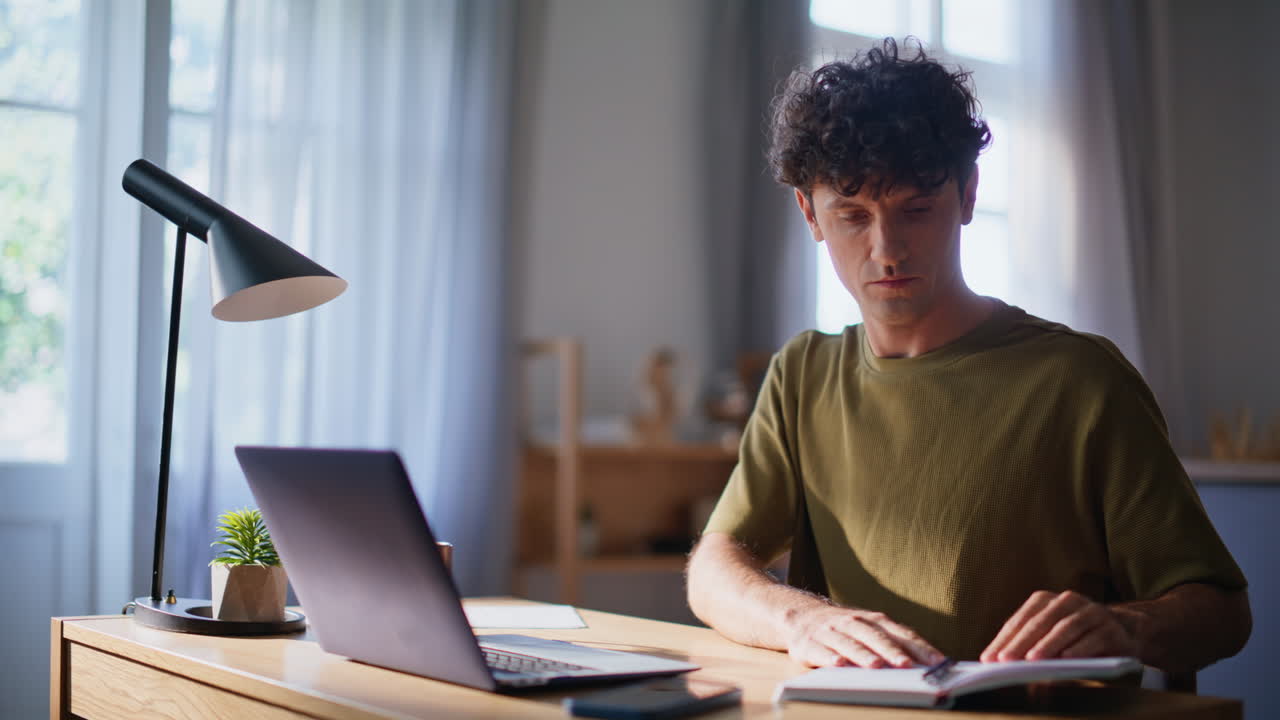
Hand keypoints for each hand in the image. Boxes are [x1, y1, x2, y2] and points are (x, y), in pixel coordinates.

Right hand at [782, 603, 944, 668]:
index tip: (937, 662)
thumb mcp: (869, 629)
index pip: (900, 633)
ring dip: (862, 654)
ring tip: (876, 666)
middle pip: (875, 637)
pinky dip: (829, 657)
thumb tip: (928, 663)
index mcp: (873, 620)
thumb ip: (893, 642)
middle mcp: (852, 622)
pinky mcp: (809, 643)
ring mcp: (830, 631)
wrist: (800, 616)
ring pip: (849, 643)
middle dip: (892, 651)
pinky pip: (820, 650)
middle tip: (907, 665)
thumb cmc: (845, 629)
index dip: (918, 647)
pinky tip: (838, 665)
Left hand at [981, 590, 1137, 662]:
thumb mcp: (1050, 635)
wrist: (1122, 631)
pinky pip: (1093, 638)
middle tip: (1005, 661)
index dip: (1003, 639)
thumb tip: (1001, 661)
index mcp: (1046, 600)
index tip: (989, 659)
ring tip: (1033, 660)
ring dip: (1048, 645)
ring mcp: (1091, 612)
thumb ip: (1029, 643)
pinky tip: (1067, 659)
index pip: (1020, 620)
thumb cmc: (1074, 637)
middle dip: (1021, 643)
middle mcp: (1067, 601)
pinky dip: (1079, 648)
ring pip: (1066, 627)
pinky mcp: (1110, 628)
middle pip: (1040, 622)